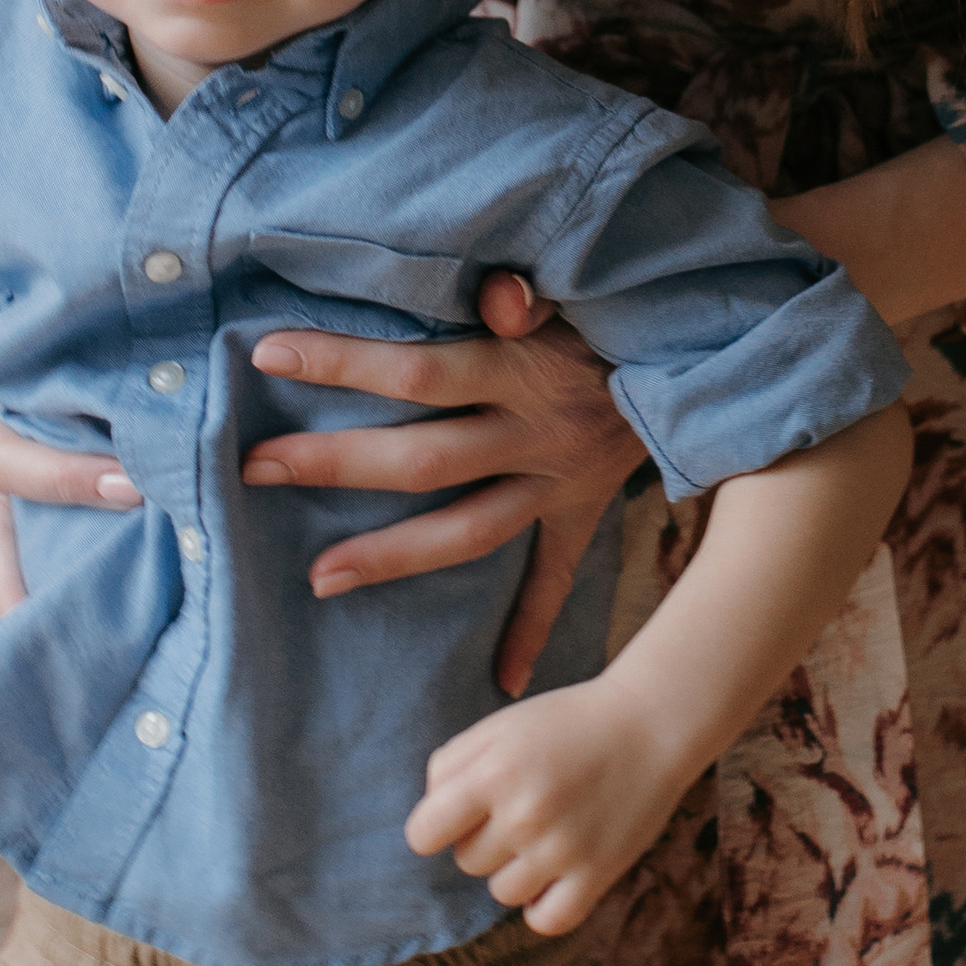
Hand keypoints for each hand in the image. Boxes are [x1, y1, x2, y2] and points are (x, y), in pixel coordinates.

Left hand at [245, 275, 637, 695]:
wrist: (711, 353)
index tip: (269, 354)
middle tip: (254, 469)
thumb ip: (534, 292)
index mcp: (522, 372)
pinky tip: (501, 678)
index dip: (343, 364)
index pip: (416, 373)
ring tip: (321, 578)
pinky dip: (531, 629)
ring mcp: (556, 482)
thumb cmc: (624, 306)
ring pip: (468, 532)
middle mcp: (533, 435)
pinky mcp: (581, 511)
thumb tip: (501, 297)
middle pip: (423, 459)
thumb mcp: (586, 287)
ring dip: (395, 557)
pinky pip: (555, 578)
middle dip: (336, 464)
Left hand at [406, 677, 687, 936]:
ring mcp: (561, 851)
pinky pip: (545, 920)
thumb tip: (430, 820)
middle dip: (484, 837)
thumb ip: (450, 765)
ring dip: (515, 869)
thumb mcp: (501, 725)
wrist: (651, 725)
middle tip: (522, 806)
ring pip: (502, 892)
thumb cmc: (568, 722)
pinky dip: (543, 904)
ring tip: (545, 833)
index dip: (435, 826)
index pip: (423, 835)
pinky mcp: (596, 876)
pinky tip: (554, 874)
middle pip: (467, 862)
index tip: (457, 815)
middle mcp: (524, 815)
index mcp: (493, 772)